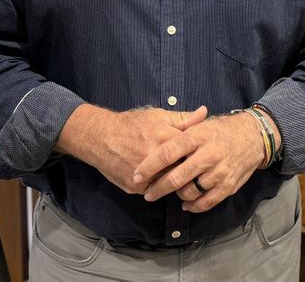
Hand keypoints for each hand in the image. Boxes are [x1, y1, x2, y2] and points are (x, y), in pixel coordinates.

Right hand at [56, 104, 207, 193]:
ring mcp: (143, 175)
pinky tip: (164, 181)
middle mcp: (153, 157)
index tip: (205, 155)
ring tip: (183, 178)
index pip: (191, 151)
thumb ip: (183, 118)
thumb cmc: (131, 124)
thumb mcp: (157, 116)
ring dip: (176, 182)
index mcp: (162, 137)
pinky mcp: (135, 187)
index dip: (200, 154)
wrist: (100, 138)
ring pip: (170, 185)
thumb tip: (205, 113)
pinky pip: (155, 191)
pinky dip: (161, 187)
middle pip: (182, 171)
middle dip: (190, 172)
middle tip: (197, 171)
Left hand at [132, 112, 266, 212]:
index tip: (137, 175)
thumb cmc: (221, 130)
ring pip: (190, 191)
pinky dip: (193, 205)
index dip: (150, 165)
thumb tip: (155, 134)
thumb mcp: (201, 124)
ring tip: (167, 193)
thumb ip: (179, 130)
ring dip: (176, 195)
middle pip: (178, 176)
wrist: (254, 136)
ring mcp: (220, 171)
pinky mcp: (228, 185)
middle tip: (147, 192)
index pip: (169, 152)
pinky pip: (206, 202)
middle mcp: (209, 154)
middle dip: (158, 187)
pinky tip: (185, 204)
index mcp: (198, 136)